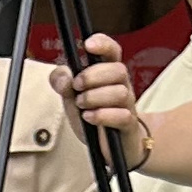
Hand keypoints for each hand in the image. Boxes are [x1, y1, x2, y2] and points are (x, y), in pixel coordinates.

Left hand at [58, 38, 144, 169]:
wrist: (111, 147)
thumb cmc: (93, 117)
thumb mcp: (71, 98)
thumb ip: (62, 83)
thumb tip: (63, 75)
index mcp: (108, 74)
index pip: (112, 51)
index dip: (103, 44)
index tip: (87, 45)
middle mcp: (122, 86)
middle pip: (118, 70)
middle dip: (92, 76)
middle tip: (76, 87)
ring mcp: (127, 105)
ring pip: (120, 92)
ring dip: (95, 97)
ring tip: (81, 105)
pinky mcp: (128, 125)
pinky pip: (122, 115)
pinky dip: (102, 115)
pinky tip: (89, 117)